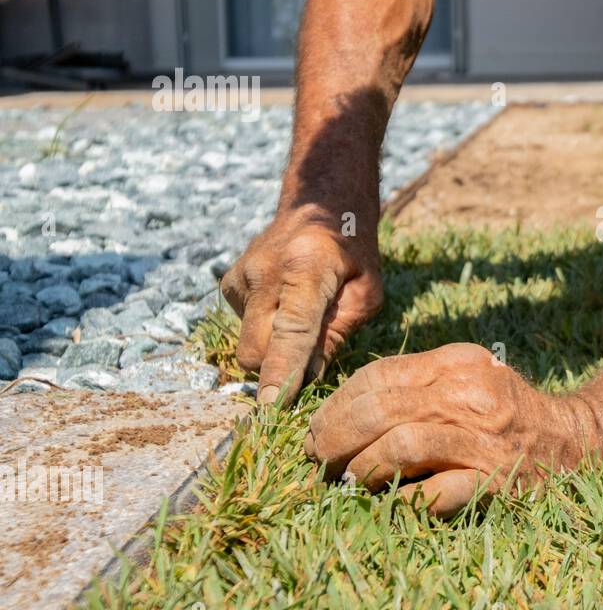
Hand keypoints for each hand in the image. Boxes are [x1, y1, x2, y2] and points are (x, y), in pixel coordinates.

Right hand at [221, 212, 382, 403]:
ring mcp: (240, 275)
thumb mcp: (366, 294)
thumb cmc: (354, 252)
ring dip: (275, 343)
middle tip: (312, 352)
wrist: (320, 204)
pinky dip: (265, 327)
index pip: (291, 331)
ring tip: (303, 312)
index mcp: (305, 268)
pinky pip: (243, 327)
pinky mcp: (229, 282)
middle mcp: (263, 270)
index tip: (271, 405)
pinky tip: (285, 302)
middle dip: (278, 365)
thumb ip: (337, 334)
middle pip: (256, 348)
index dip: (281, 371)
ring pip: (248, 342)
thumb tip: (305, 378)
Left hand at [304, 344, 599, 515]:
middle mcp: (471, 395)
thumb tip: (343, 413)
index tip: (317, 428)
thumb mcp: (468, 379)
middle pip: (381, 409)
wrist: (575, 445)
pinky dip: (404, 501)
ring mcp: (484, 439)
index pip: (380, 375)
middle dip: (335, 437)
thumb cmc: (507, 415)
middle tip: (318, 458)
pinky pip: (435, 494)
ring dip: (363, 468)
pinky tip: (391, 504)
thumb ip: (416, 385)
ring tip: (349, 482)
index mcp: (458, 363)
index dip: (338, 404)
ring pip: (401, 446)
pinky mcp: (494, 481)